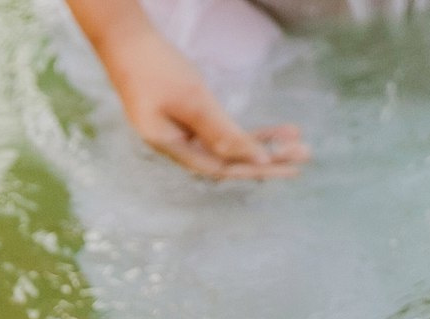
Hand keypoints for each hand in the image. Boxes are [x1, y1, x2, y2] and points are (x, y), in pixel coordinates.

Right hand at [95, 18, 309, 180]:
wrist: (124, 38)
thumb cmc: (155, 67)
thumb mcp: (193, 101)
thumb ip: (223, 133)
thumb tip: (256, 161)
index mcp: (172, 147)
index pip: (223, 169)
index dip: (258, 169)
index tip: (291, 165)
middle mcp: (176, 145)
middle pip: (229, 160)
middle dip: (268, 157)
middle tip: (305, 154)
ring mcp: (178, 130)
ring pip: (227, 144)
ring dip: (261, 141)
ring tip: (295, 137)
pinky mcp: (182, 115)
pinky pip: (219, 129)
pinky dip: (244, 128)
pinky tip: (268, 129)